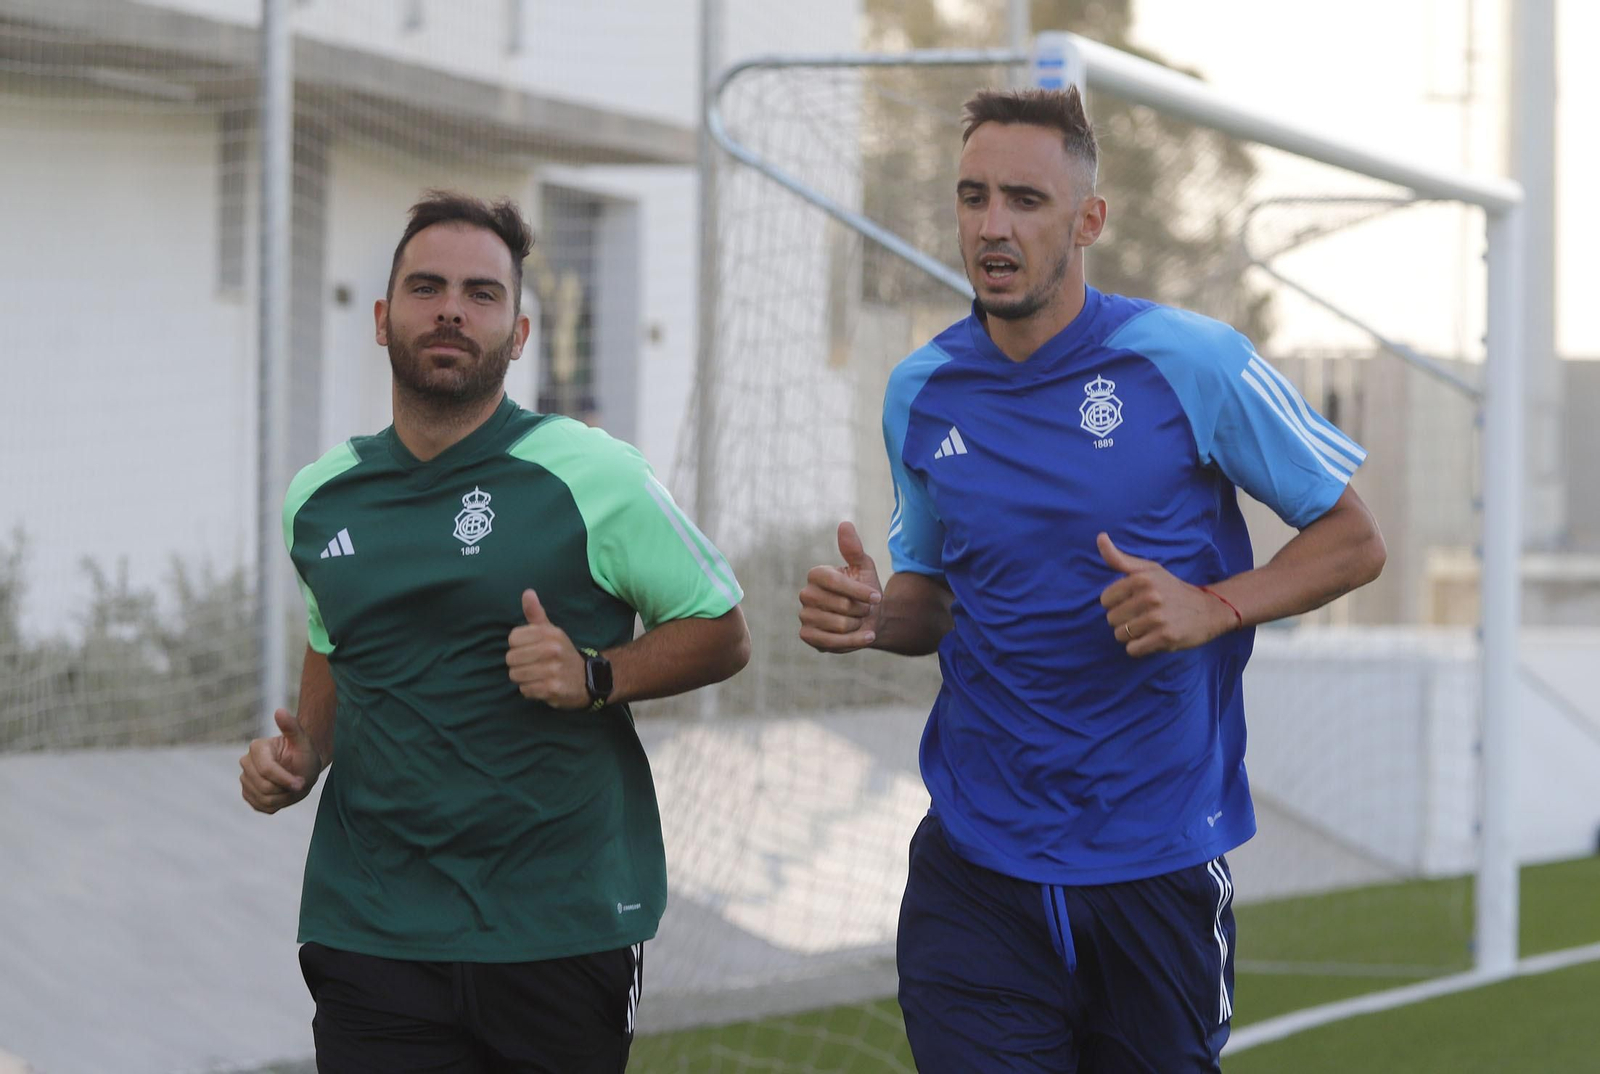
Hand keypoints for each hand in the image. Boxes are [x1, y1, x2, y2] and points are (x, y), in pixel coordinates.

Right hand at [240, 708, 323, 813]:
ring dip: (283, 798)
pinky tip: (283, 793)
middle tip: (298, 782)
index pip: (267, 771)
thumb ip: (292, 727)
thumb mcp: (303, 740)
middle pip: (265, 787)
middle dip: (286, 789)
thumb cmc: (304, 752)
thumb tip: (279, 711)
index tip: (302, 782)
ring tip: (291, 787)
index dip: (286, 779)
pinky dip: (277, 804)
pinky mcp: (247, 794)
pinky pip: (261, 807)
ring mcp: (244, 779)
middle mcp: (246, 762)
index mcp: (257, 748)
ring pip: (263, 799)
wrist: (302, 766)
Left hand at [506, 589, 588, 708]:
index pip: (513, 638)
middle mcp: (552, 649)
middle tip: (533, 665)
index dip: (517, 646)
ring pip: (515, 675)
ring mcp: (553, 670)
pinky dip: (530, 690)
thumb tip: (527, 592)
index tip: (529, 649)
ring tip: (537, 676)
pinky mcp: (552, 688)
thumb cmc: (562, 653)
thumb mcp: (551, 631)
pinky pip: (525, 690)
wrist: (587, 679)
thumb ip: (536, 614)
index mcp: (550, 633)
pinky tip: (542, 686)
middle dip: (518, 664)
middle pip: (511, 658)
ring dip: (523, 678)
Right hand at [798, 521, 883, 653]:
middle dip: (861, 609)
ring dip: (858, 624)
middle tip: (864, 609)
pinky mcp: (808, 636)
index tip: (877, 597)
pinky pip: (832, 642)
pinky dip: (855, 642)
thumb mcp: (864, 568)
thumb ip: (854, 548)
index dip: (858, 591)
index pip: (834, 581)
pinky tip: (867, 636)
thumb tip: (844, 524)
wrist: (869, 619)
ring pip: (838, 624)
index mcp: (816, 574)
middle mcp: (806, 594)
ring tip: (860, 620)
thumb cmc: (865, 591)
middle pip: (840, 605)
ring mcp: (804, 616)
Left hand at [1097, 533, 1235, 656]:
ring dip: (1131, 636)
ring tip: (1149, 627)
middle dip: (1123, 621)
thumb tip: (1100, 537)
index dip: (1116, 604)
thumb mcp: (1148, 569)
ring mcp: (1158, 618)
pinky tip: (1152, 639)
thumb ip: (1120, 558)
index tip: (1133, 602)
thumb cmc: (1172, 588)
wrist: (1208, 610)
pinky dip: (1139, 648)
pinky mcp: (1165, 638)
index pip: (1105, 600)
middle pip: (1112, 619)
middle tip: (1143, 616)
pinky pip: (1133, 650)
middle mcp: (1149, 597)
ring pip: (1120, 636)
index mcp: (1141, 578)